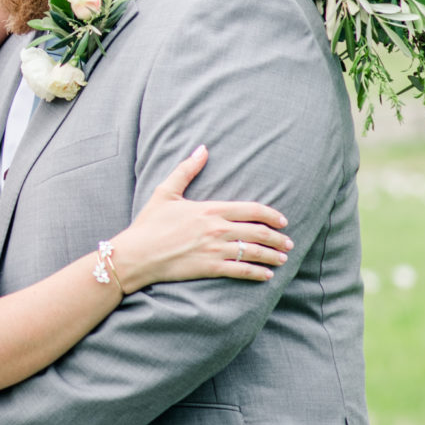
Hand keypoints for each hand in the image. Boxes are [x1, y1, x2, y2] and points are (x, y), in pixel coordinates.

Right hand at [108, 145, 290, 292]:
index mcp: (210, 209)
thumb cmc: (149, 223)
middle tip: (287, 243)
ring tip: (282, 259)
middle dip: (277, 238)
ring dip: (272, 256)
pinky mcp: (210, 268)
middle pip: (257, 232)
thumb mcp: (166, 192)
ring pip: (253, 252)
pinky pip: (240, 271)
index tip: (282, 221)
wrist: (136, 254)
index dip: (271, 215)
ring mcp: (215, 250)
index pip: (251, 210)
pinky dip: (257, 273)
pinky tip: (266, 275)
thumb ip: (186, 169)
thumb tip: (202, 149)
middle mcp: (217, 229)